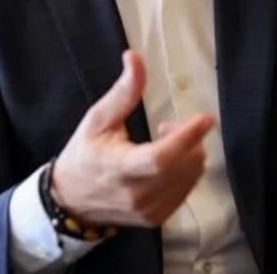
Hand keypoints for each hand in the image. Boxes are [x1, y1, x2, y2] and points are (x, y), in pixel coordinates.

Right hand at [50, 49, 214, 227]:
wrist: (71, 201)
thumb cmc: (84, 154)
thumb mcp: (97, 119)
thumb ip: (123, 92)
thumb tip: (134, 57)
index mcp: (120, 168)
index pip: (160, 158)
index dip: (186, 138)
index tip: (205, 119)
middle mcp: (137, 194)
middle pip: (184, 166)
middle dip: (189, 139)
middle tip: (168, 126)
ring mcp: (149, 210)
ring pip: (190, 177)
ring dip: (189, 154)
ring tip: (164, 142)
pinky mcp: (157, 219)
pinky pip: (186, 190)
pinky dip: (185, 170)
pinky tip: (166, 162)